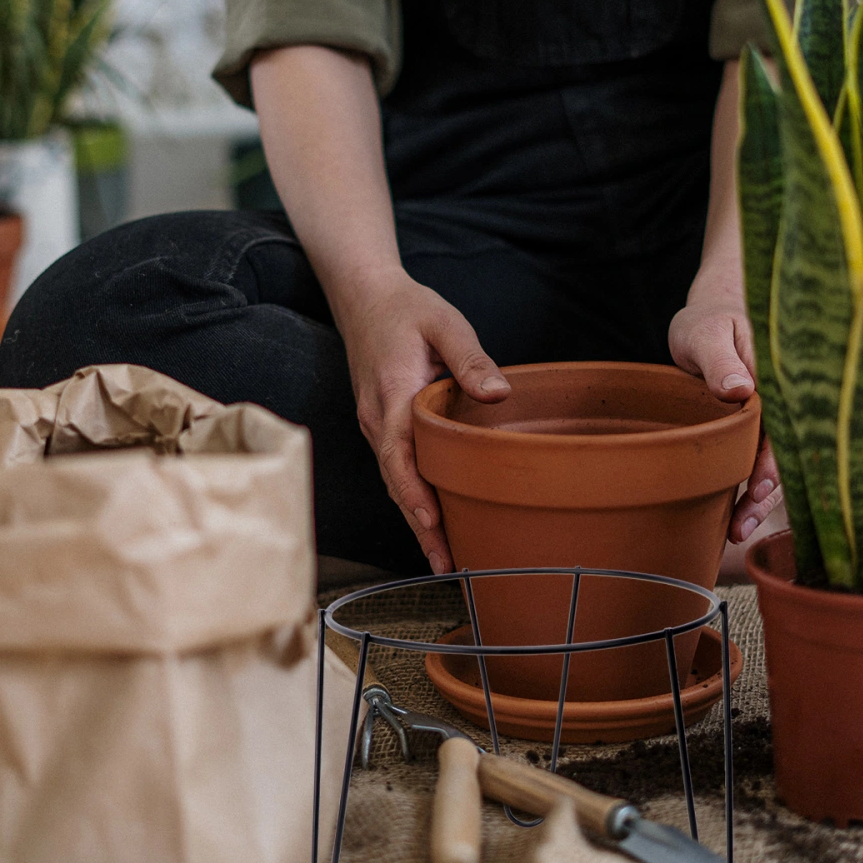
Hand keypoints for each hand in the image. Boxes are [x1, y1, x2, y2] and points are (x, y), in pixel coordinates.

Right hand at [338, 271, 509, 573]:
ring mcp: (375, 424)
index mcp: (392, 395)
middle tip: (448, 565)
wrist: (363, 297)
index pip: (399, 456)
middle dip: (419, 526)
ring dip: (415, 518)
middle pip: (395, 482)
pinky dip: (411, 496)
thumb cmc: (407, 309)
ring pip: (394, 480)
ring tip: (444, 557)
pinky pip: (395, 468)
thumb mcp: (444, 322)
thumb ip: (470, 358)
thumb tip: (498, 394)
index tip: (433, 525)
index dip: (414, 494)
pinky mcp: (381, 424)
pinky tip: (431, 517)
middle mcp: (377, 419)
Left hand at [668, 289, 782, 543]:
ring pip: (771, 465)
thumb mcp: (706, 334)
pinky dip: (746, 488)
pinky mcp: (751, 430)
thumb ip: (721, 360)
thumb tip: (740, 388)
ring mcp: (767, 420)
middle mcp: (779, 405)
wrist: (706, 319)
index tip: (757, 488)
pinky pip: (755, 461)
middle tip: (742, 524)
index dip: (773, 462)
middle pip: (782, 455)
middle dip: (765, 493)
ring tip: (736, 531)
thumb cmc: (706, 322)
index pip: (783, 428)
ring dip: (757, 500)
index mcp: (776, 381)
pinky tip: (733, 516)